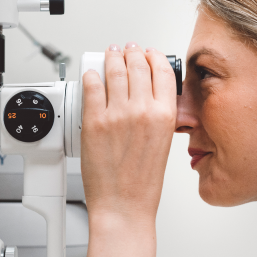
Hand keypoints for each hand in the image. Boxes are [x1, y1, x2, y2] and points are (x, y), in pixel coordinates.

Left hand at [81, 43, 176, 223]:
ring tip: (110, 55)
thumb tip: (147, 96)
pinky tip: (92, 75)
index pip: (161, 71)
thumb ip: (158, 116)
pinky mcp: (94, 120)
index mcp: (165, 116)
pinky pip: (91, 87)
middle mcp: (142, 110)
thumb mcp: (163, 144)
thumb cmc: (142, 185)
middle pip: (137, 65)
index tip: (148, 53)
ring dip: (111, 58)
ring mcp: (116, 114)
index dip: (153, 57)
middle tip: (126, 50)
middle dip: (131, 53)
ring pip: (114, 71)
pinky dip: (91, 76)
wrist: (123, 206)